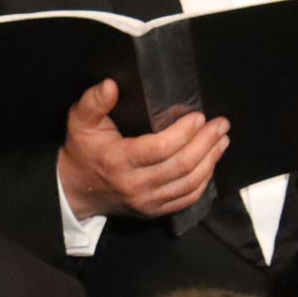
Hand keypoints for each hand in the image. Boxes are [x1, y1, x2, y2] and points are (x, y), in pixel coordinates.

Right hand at [58, 78, 227, 221]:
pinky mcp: (154, 211)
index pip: (159, 149)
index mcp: (118, 161)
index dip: (184, 133)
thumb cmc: (82, 152)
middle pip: (181, 166)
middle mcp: (134, 185)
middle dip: (206, 143)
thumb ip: (93, 102)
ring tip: (222, 140)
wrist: (75, 191)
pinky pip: (187, 198)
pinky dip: (204, 182)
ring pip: (189, 184)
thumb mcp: (80, 122)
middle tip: (220, 125)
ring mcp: (146, 202)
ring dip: (210, 160)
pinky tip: (211, 163)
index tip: (199, 117)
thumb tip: (111, 85)